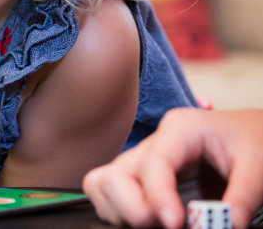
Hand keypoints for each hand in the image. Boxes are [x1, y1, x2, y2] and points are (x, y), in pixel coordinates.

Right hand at [83, 108, 262, 227]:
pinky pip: (108, 195)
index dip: (159, 196)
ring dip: (125, 213)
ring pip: (103, 186)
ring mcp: (141, 161)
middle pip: (114, 176)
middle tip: (170, 224)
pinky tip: (153, 220)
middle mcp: (152, 144)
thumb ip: (244, 194)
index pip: (153, 162)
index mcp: (180, 129)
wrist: (249, 137)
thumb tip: (227, 223)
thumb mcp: (259, 163)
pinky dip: (121, 214)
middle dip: (134, 208)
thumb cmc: (252, 141)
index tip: (175, 223)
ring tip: (161, 223)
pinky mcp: (139, 180)